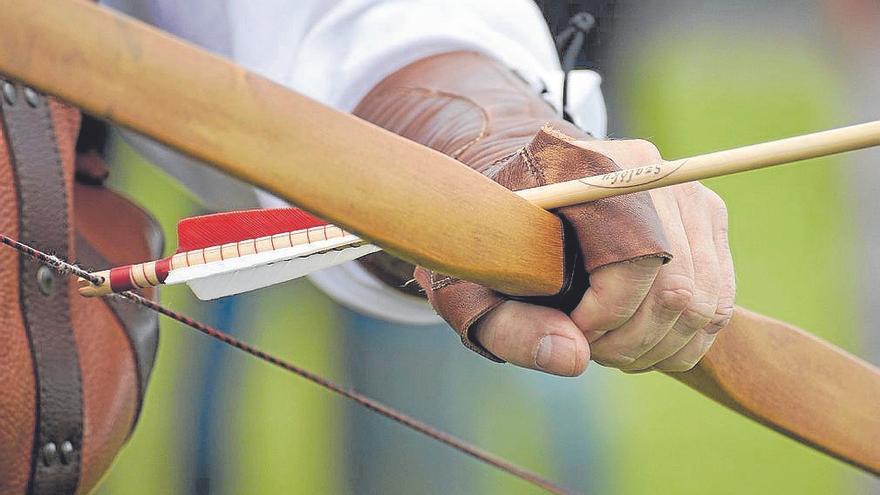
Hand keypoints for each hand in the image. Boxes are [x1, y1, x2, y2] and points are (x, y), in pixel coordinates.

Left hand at [471, 139, 735, 375]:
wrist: (523, 202)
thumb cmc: (495, 246)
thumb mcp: (475, 290)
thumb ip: (513, 328)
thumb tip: (574, 360)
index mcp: (587, 168)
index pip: (633, 261)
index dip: (607, 318)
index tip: (571, 331)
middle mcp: (648, 169)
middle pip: (678, 288)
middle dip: (633, 342)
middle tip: (590, 349)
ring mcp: (686, 191)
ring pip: (704, 302)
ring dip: (659, 346)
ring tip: (609, 346)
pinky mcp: (707, 216)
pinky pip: (718, 300)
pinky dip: (683, 339)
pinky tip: (639, 341)